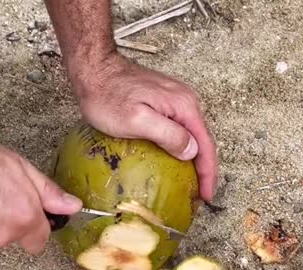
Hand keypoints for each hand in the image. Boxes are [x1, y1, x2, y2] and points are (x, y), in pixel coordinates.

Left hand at [69, 53, 217, 200]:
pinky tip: (175, 157)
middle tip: (200, 194)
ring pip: (191, 134)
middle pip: (202, 139)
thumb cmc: (108, 96)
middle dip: (204, 167)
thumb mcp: (136, 120)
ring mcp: (174, 98)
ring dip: (194, 158)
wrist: (94, 69)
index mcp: (183, 106)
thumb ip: (168, 134)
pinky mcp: (162, 100)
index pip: (205, 144)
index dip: (208, 172)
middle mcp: (185, 100)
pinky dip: (181, 145)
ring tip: (191, 181)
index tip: (206, 195)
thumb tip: (192, 151)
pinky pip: (179, 127)